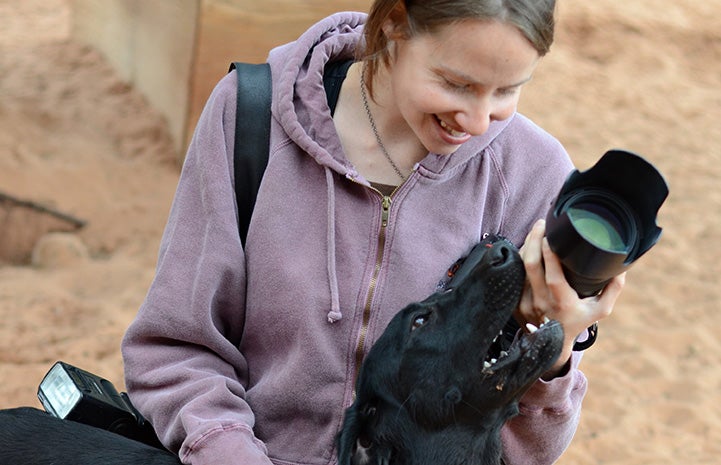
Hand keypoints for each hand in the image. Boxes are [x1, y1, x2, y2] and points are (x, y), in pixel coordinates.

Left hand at [516, 219, 625, 377]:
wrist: (551, 344)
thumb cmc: (578, 322)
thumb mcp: (600, 310)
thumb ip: (612, 289)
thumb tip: (622, 268)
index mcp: (562, 303)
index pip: (553, 276)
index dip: (549, 254)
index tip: (550, 235)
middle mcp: (540, 303)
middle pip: (531, 266)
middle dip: (534, 240)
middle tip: (541, 224)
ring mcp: (524, 303)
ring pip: (520, 268)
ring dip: (526, 246)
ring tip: (536, 230)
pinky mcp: (514, 301)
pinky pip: (515, 274)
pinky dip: (520, 258)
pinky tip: (527, 246)